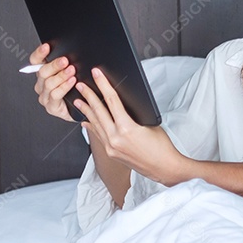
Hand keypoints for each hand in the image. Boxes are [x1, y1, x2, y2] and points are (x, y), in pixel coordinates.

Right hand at [30, 43, 76, 121]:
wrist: (82, 110)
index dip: (40, 53)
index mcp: (43, 74)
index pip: (36, 61)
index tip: (47, 47)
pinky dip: (64, 87)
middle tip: (65, 61)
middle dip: (54, 65)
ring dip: (61, 76)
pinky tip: (72, 82)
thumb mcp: (73, 73)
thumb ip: (67, 64)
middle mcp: (41, 85)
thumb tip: (72, 52)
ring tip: (71, 71)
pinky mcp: (51, 107)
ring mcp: (45, 97)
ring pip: (49, 83)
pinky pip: (55, 95)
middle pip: (42, 72)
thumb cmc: (77, 90)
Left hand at [73, 67, 187, 185]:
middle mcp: (115, 139)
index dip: (103, 85)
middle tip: (81, 85)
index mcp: (127, 129)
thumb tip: (120, 107)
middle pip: (98, 111)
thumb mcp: (149, 124)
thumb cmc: (162, 147)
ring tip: (78, 100)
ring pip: (95, 124)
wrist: (164, 168)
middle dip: (89, 96)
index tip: (97, 75)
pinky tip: (86, 121)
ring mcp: (111, 147)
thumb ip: (132, 116)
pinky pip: (98, 136)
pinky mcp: (111, 153)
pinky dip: (91, 126)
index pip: (111, 101)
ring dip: (86, 111)